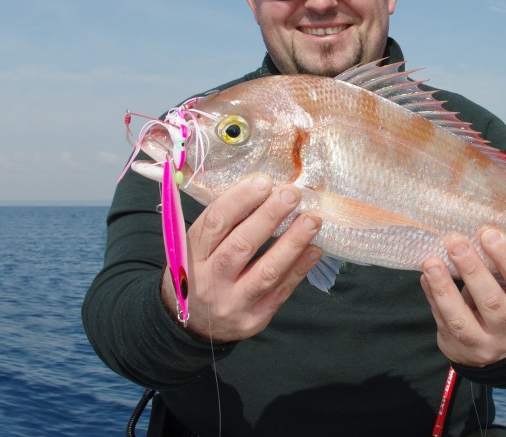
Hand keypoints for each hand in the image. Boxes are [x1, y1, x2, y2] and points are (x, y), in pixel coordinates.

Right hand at [161, 175, 322, 341]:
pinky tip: (315, 248)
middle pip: (241, 245)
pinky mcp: (254, 319)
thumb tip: (265, 189)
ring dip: (293, 243)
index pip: (215, 223)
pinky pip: (281, 291)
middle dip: (270, 216)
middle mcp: (209, 281)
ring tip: (312, 220)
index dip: (240, 200)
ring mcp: (232, 303)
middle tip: (293, 194)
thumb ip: (223, 224)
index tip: (264, 181)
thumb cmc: (202, 273)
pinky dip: (300, 268)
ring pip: (266, 271)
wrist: (194, 325)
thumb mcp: (197, 248)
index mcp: (190, 256)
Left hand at [420, 229, 505, 366]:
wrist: (494, 353)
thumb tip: (469, 234)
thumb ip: (496, 270)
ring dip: (444, 288)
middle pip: (492, 302)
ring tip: (431, 263)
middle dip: (472, 270)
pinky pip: (442, 321)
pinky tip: (426, 276)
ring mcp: (483, 344)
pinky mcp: (457, 349)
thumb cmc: (503, 306)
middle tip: (456, 243)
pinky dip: (433, 296)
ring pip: (461, 319)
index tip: (488, 233)